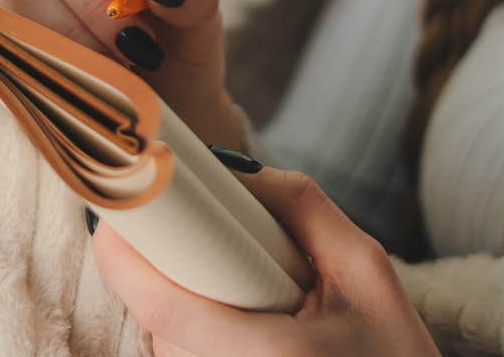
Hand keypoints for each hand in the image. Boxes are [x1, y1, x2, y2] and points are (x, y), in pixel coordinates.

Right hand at [0, 0, 243, 150]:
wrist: (159, 107)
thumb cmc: (178, 50)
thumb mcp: (200, 22)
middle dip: (96, 5)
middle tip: (137, 48)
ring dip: (77, 40)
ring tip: (120, 70)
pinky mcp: (4, 30)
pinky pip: (9, 35)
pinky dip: (51, 61)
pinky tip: (85, 81)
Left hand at [90, 159, 440, 356]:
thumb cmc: (393, 351)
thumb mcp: (365, 267)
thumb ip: (302, 206)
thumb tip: (231, 166)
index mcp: (267, 354)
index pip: (165, 307)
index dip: (124, 257)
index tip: (110, 211)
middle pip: (156, 324)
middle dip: (158, 270)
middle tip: (171, 229)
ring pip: (163, 345)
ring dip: (175, 303)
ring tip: (233, 282)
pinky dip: (190, 330)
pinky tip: (237, 314)